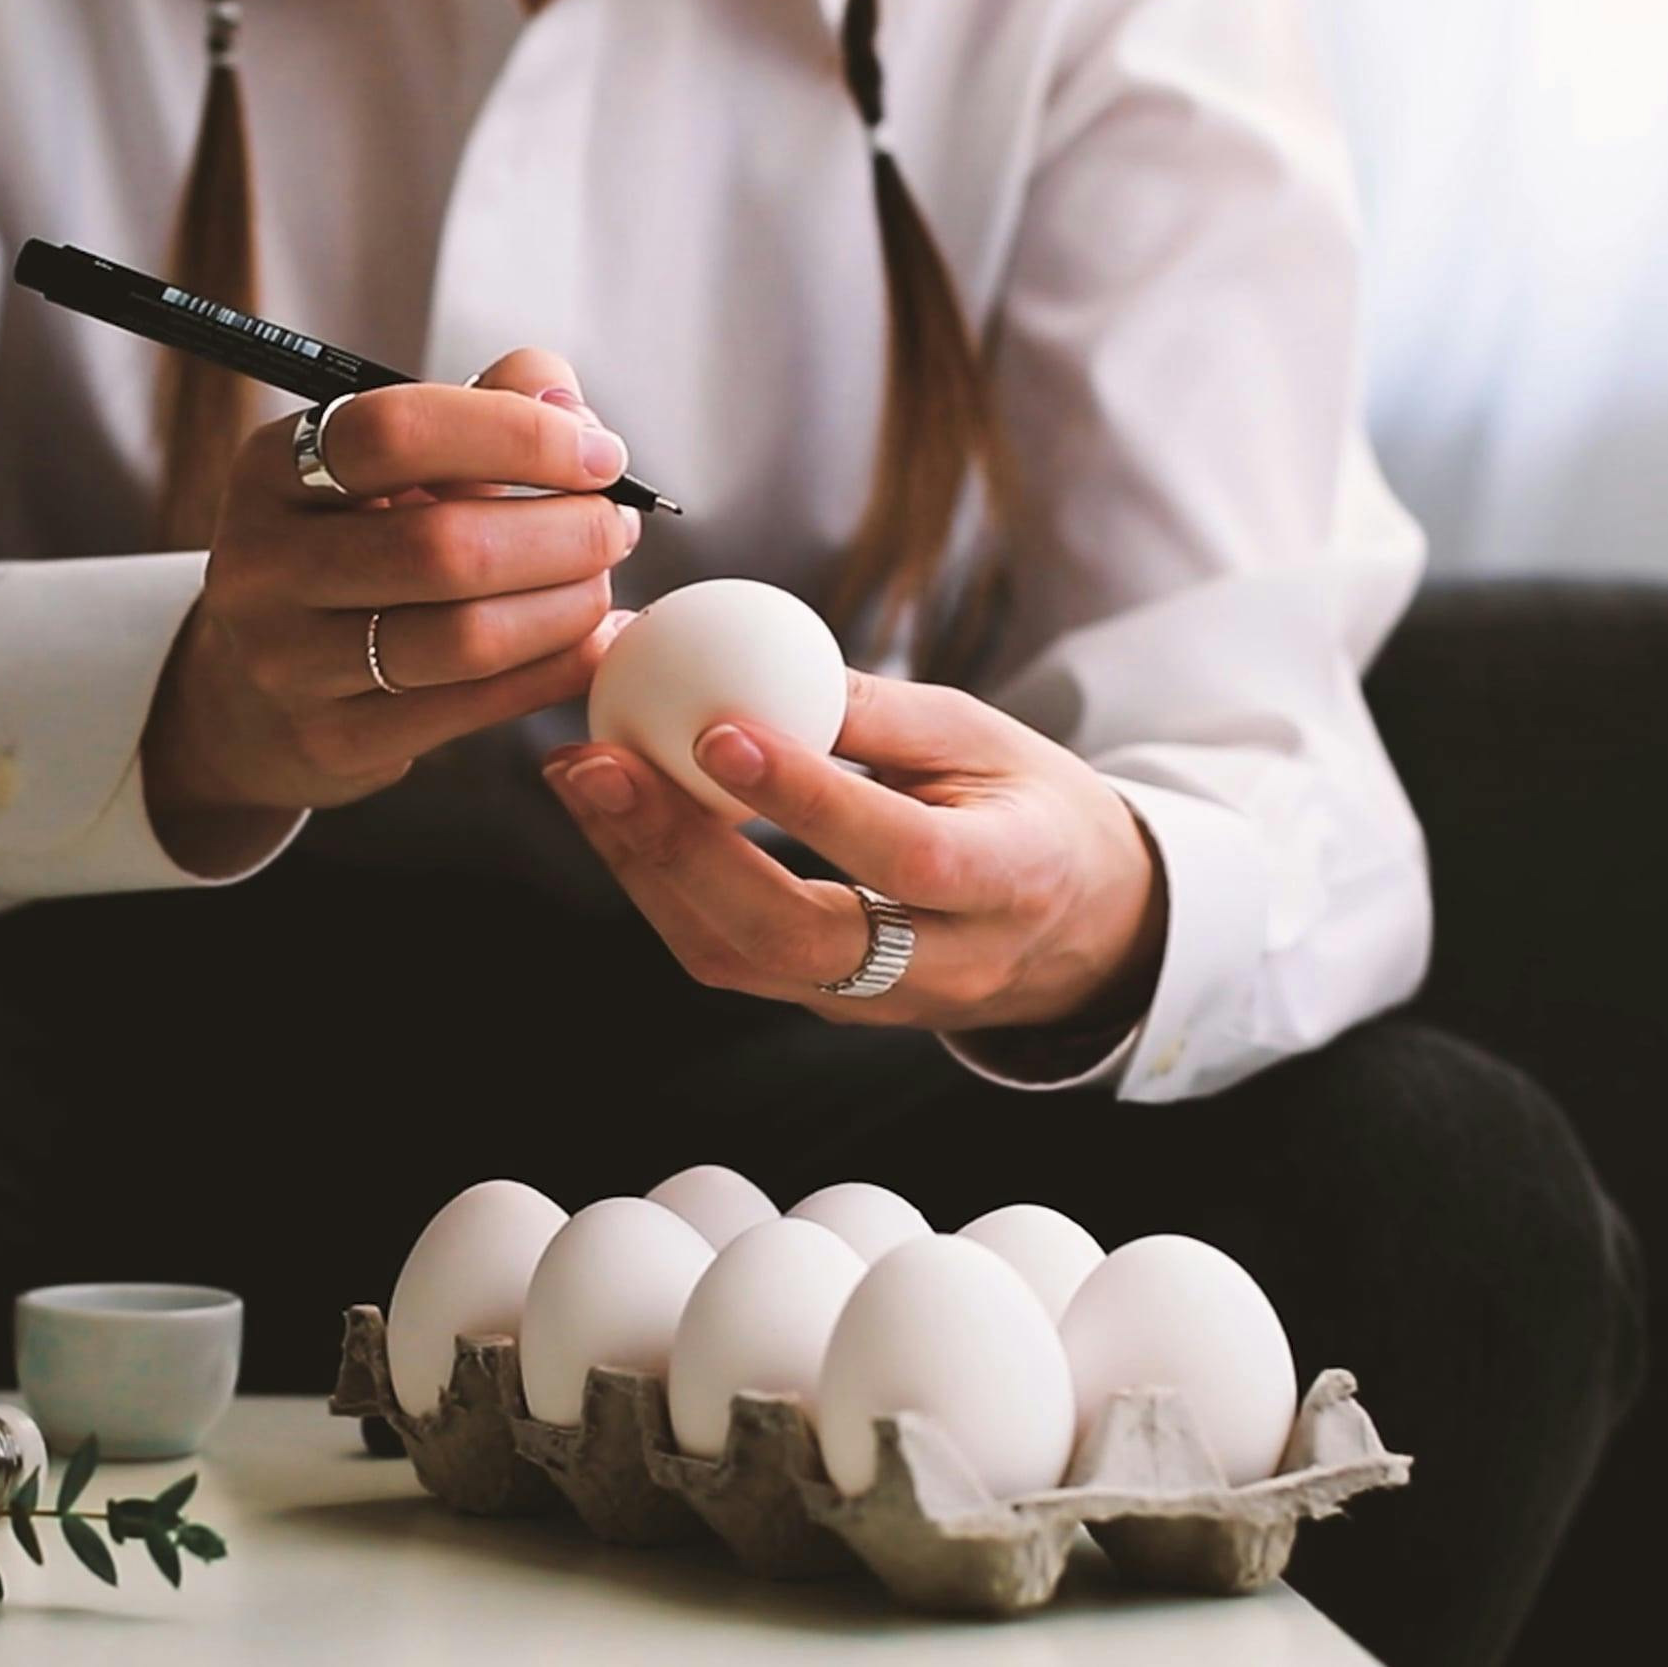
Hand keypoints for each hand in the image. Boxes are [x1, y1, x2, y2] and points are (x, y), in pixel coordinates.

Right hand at [145, 349, 640, 827]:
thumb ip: (486, 406)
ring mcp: (290, 663)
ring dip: (568, 605)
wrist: (254, 690)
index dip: (515, 435)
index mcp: (272, 467)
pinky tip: (594, 641)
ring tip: (600, 581)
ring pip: (468, 637)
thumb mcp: (392, 462)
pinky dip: (559, 669)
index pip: (395, 431)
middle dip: (564, 532)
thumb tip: (570, 407)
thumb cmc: (352, 545)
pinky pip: (477, 707)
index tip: (598, 452)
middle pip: (445, 545)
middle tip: (615, 525)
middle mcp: (264, 564)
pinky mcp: (334, 739)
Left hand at [540, 673, 1165, 1032]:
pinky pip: (730, 959)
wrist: (1085, 930)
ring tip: (582, 776)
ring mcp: (879, 1003)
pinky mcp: (827, 1008)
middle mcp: (944, 962)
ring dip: (644, 868)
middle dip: (681, 849)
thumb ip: (877, 714)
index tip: (716, 728)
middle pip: (796, 934)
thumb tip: (752, 659)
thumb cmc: (1032, 808)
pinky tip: (617, 815)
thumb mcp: (986, 738)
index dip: (805, 798)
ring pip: (742, 960)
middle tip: (601, 761)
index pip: (900, 853)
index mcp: (1010, 880)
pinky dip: (660, 887)